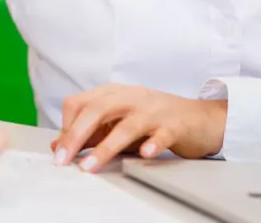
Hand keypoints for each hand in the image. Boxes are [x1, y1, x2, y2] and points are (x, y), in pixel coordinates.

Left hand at [51, 84, 227, 171]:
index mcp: (116, 94)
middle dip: (77, 135)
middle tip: (64, 159)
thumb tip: (59, 145)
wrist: (202, 119)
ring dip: (105, 147)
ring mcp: (155, 110)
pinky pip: (162, 134)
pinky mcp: (175, 125)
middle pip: (98, 109)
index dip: (67, 126)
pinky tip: (145, 153)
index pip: (81, 102)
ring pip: (126, 125)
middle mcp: (133, 98)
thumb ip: (92, 133)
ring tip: (90, 166)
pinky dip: (152, 143)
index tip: (61, 151)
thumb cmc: (157, 119)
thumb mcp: (120, 123)